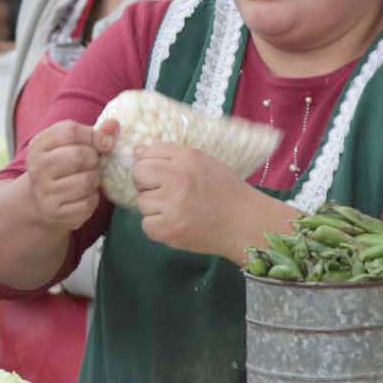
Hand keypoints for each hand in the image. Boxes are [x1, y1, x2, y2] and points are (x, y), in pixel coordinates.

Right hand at [20, 119, 111, 232]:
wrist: (38, 202)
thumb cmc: (60, 167)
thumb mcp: (68, 146)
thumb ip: (92, 134)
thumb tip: (114, 125)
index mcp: (38, 146)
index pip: (70, 131)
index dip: (93, 135)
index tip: (104, 143)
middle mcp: (37, 169)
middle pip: (80, 156)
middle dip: (94, 159)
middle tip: (92, 164)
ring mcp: (45, 192)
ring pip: (87, 181)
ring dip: (95, 180)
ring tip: (88, 180)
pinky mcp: (56, 213)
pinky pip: (88, 203)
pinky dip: (93, 199)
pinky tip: (84, 196)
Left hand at [131, 142, 260, 259]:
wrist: (246, 223)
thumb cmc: (225, 190)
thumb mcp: (203, 162)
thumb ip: (169, 155)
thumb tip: (136, 152)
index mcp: (186, 159)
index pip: (145, 156)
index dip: (151, 167)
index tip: (162, 176)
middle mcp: (177, 178)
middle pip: (138, 176)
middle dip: (147, 185)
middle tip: (168, 194)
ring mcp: (171, 206)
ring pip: (142, 202)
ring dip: (155, 207)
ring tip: (179, 210)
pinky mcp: (168, 230)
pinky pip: (146, 225)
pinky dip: (158, 227)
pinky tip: (177, 224)